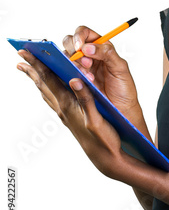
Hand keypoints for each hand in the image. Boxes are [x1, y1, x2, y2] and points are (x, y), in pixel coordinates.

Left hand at [16, 50, 122, 177]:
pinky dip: (47, 88)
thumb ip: (86, 99)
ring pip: (46, 91)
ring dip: (37, 78)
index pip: (49, 80)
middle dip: (32, 68)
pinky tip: (47, 88)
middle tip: (21, 56)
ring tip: (29, 69)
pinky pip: (53, 98)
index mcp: (68, 105)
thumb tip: (75, 80)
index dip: (37, 64)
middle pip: (43, 84)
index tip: (26, 52)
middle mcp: (62, 108)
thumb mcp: (96, 119)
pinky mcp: (69, 117)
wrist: (106, 158)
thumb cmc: (103, 139)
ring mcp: (64, 114)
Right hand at [62, 26, 143, 130]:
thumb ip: (107, 53)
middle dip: (74, 51)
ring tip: (89, 77)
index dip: (79, 36)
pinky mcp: (74, 81)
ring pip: (66, 58)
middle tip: (86, 63)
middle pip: (70, 43)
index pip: (84, 33)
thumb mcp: (120, 68)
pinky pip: (64, 73)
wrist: (122, 109)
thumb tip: (88, 47)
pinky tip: (81, 82)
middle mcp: (89, 56)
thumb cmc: (123, 88)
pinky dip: (69, 76)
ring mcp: (80, 68)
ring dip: (74, 65)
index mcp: (101, 48)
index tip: (81, 48)